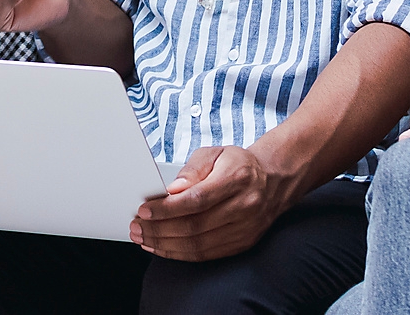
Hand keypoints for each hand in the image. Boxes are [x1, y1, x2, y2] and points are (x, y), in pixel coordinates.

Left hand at [128, 146, 291, 260]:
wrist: (272, 181)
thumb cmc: (236, 164)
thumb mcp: (214, 154)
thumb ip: (192, 169)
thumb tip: (172, 190)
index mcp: (238, 178)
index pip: (197, 199)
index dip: (168, 208)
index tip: (144, 209)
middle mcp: (245, 206)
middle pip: (196, 226)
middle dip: (160, 229)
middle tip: (137, 227)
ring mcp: (246, 229)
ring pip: (199, 245)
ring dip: (166, 245)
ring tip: (144, 238)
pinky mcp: (243, 244)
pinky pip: (207, 255)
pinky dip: (180, 254)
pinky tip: (162, 247)